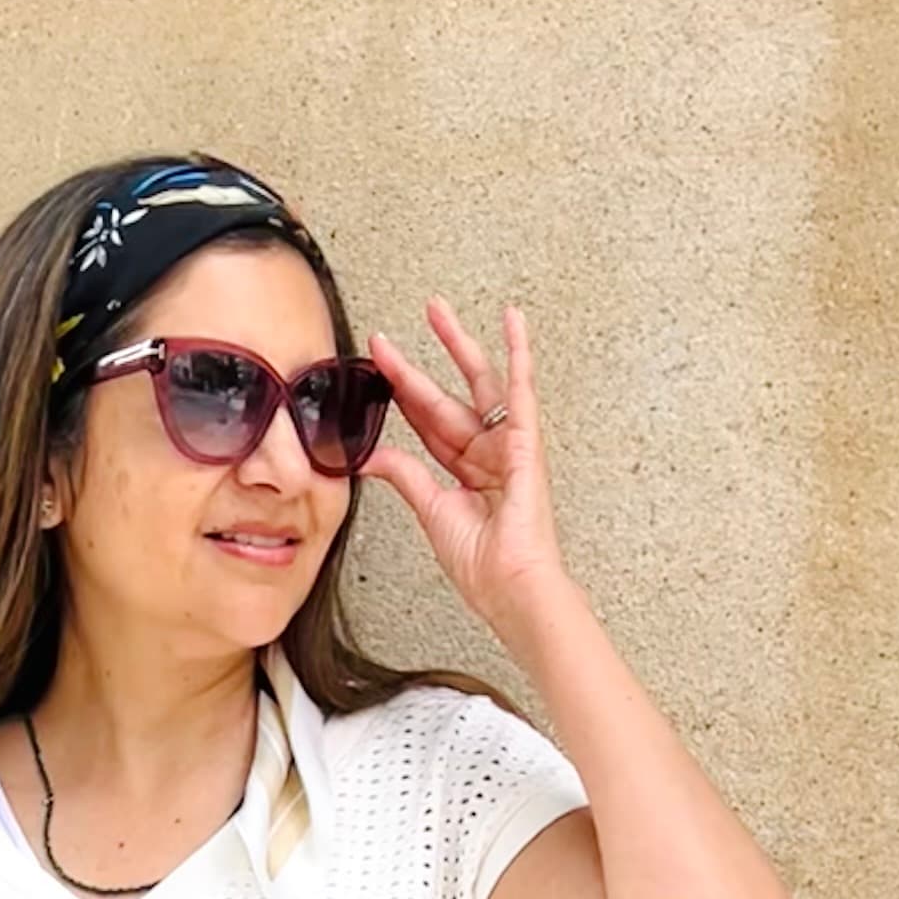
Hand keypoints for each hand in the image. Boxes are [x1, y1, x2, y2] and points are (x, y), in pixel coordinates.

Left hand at [359, 298, 575, 640]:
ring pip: (479, 385)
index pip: (426, 423)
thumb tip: (372, 454)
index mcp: (464, 473)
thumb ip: (407, 477)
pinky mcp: (526, 445)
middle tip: (389, 336)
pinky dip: (520, 358)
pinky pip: (522, 394)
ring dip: (461, 345)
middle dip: (416, 366)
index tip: (376, 366)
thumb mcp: (433, 511)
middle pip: (446, 398)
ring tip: (439, 311)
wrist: (510, 587)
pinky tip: (514, 326)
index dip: (400, 393)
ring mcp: (508, 447)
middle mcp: (486, 455)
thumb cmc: (484, 566)